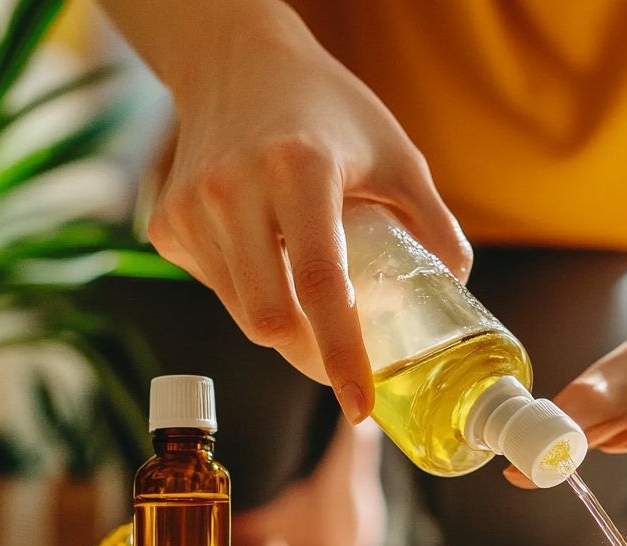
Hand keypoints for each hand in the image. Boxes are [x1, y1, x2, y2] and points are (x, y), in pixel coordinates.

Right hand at [144, 9, 470, 423]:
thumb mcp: (396, 153)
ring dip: (284, 326)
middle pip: (271, 318)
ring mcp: (192, 207)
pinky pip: (218, 291)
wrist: (237, 61)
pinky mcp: (168, 223)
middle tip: (346, 359)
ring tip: (311, 294)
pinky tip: (268, 257)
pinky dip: (252, 295)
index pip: (320, 286)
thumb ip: (432, 222)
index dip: (342, 354)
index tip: (360, 403)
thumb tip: (458, 290)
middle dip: (311, 354)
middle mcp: (235, 189)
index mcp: (298, 171)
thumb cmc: (327, 109)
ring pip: (243, 314)